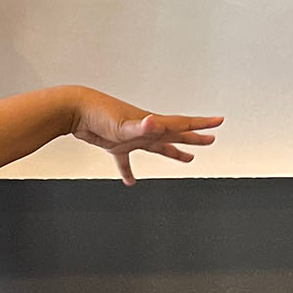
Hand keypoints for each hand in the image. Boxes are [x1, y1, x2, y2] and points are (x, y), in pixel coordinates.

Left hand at [68, 88, 223, 185]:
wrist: (74, 110)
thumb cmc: (97, 114)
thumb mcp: (123, 124)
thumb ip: (141, 126)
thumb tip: (155, 121)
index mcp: (151, 124)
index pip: (181, 124)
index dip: (201, 124)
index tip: (219, 121)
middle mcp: (144, 129)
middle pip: (175, 134)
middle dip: (194, 137)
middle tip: (211, 140)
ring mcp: (131, 137)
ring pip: (157, 147)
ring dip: (173, 152)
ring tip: (187, 158)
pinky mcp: (116, 144)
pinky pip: (125, 162)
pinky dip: (128, 171)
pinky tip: (130, 182)